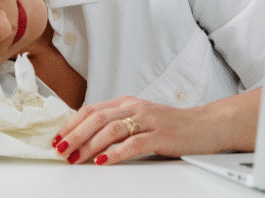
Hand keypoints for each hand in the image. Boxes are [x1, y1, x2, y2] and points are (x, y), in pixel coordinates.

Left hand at [51, 95, 229, 165]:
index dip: (71, 123)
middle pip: (97, 118)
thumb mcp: (141, 119)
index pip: (91, 109)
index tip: (57, 138)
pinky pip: (133, 144)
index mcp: (128, 102)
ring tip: (76, 158)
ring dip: (89, 144)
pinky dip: (115, 153)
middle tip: (60, 149)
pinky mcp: (161, 135)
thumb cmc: (174, 125)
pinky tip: (103, 161)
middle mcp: (136, 107)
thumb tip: (86, 138)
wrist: (207, 125)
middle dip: (74, 134)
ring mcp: (149, 120)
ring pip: (111, 129)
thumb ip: (118, 124)